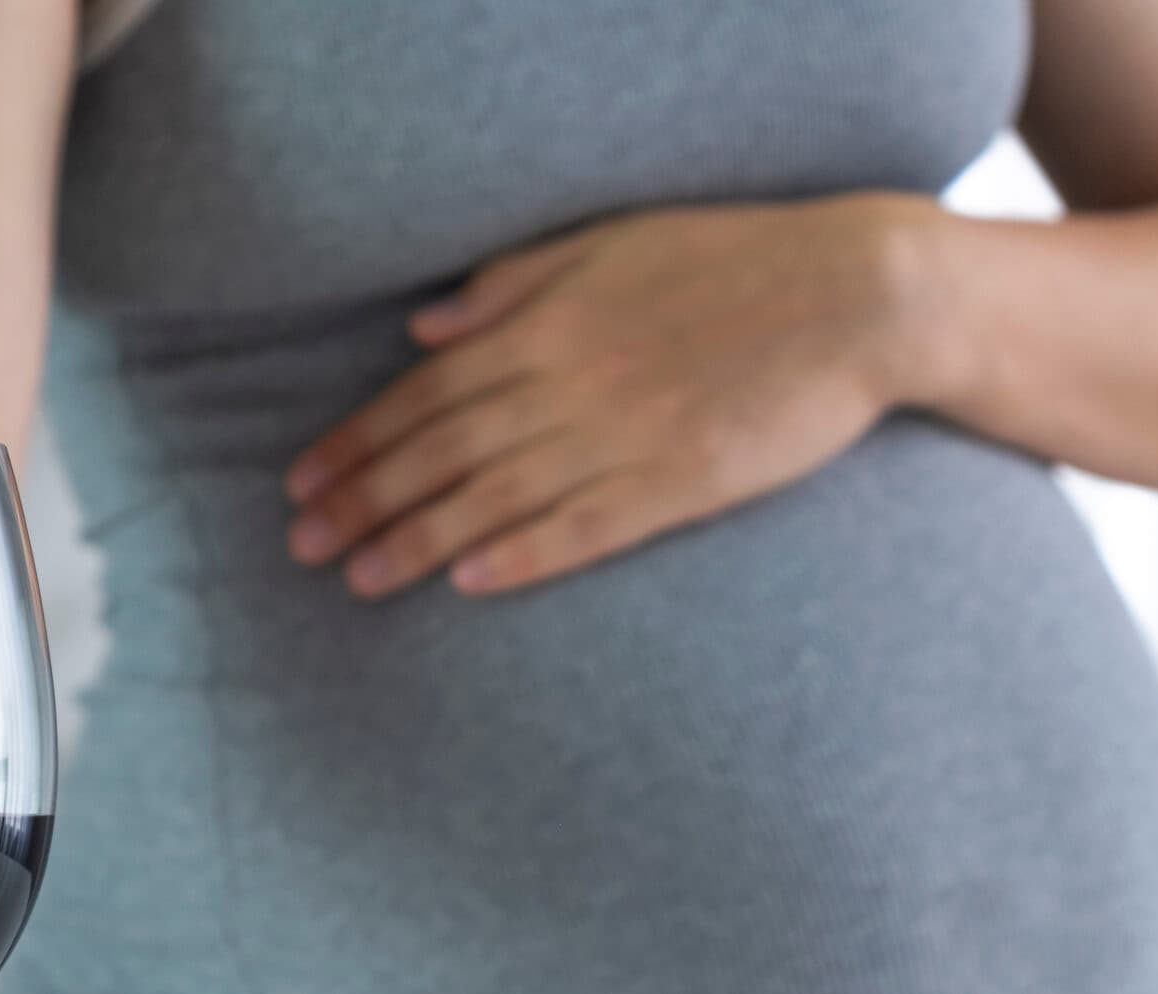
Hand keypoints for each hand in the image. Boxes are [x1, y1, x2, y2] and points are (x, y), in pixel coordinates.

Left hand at [284, 193, 945, 598]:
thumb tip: (423, 328)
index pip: (424, 393)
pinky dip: (521, 554)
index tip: (301, 482)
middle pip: (440, 450)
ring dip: (416, 540)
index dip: (356, 441)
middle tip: (300, 547)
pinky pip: (584, 527)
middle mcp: (570, 381)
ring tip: (356, 581)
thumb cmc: (734, 259)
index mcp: (547, 323)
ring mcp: (624, 435)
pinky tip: (468, 583)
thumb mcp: (611, 245)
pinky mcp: (680, 482)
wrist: (858, 294)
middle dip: (362, 499)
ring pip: (494, 496)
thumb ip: (511, 287)